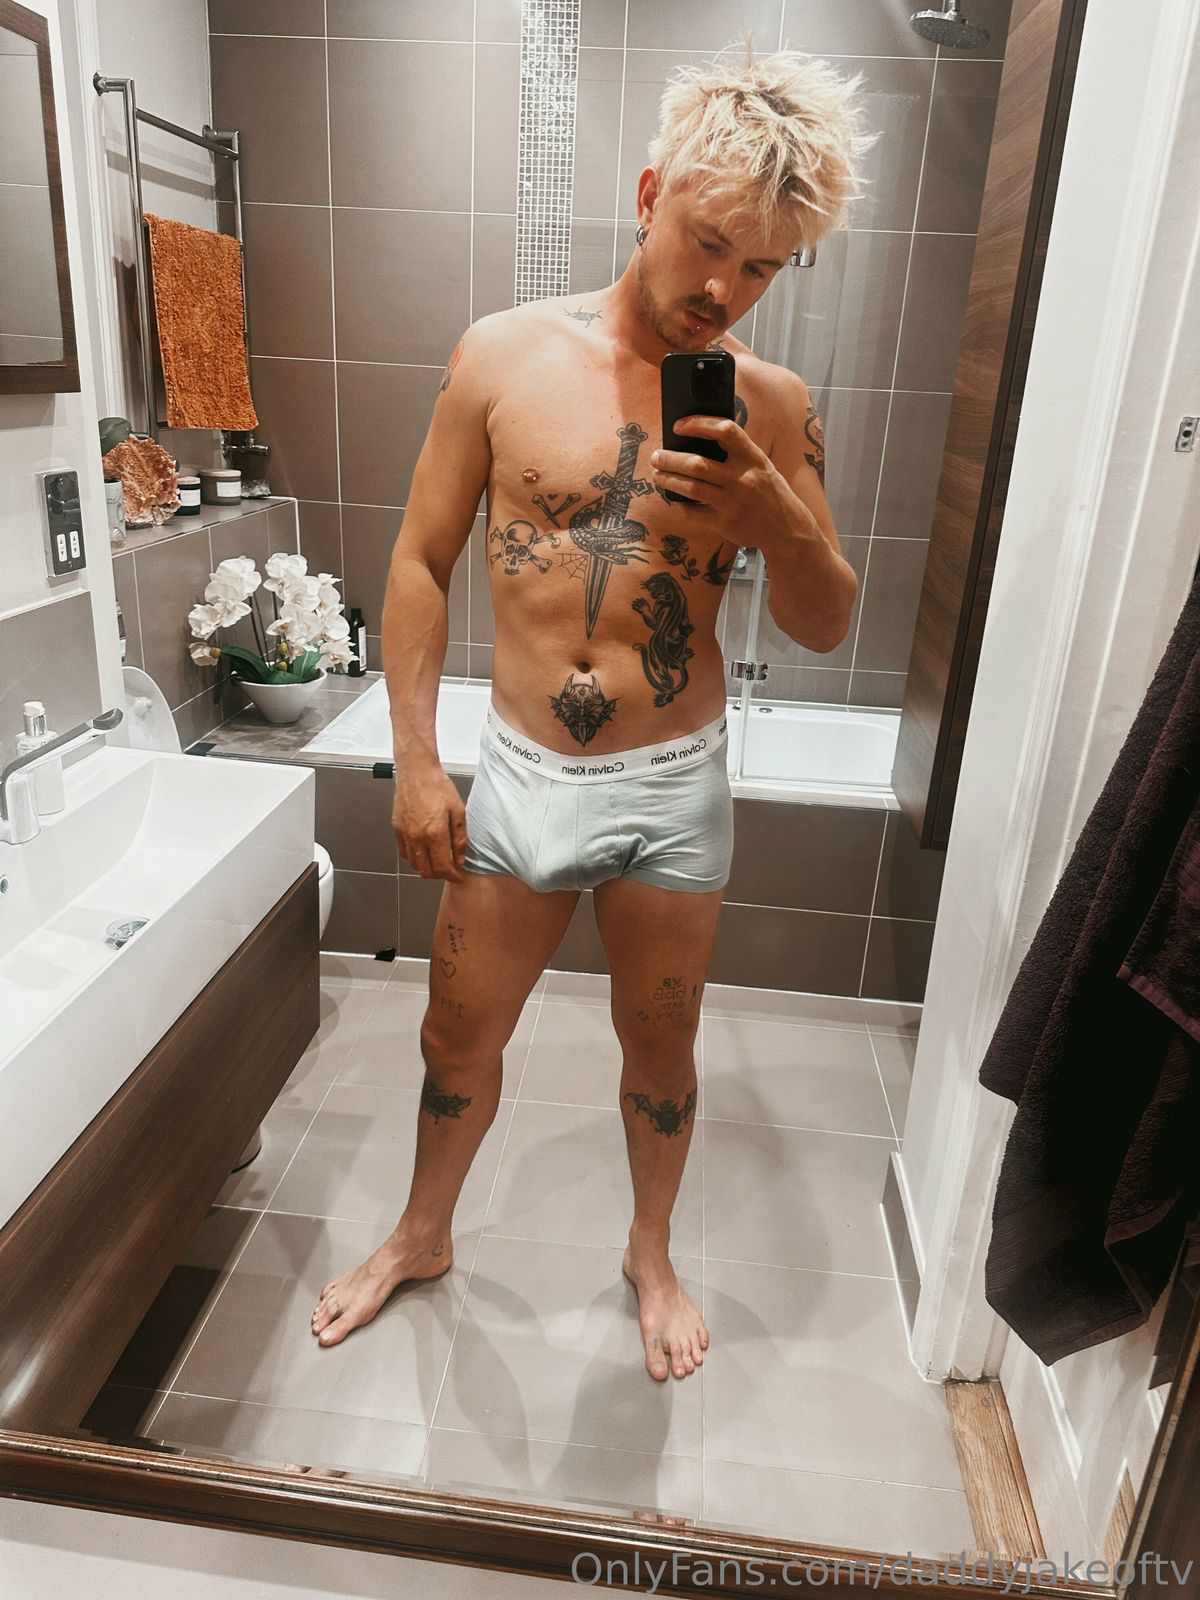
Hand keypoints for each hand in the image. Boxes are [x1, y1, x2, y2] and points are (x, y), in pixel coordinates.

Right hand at [393, 763, 468, 881]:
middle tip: (449, 871)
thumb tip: (460, 857)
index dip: (452, 876)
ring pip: (413, 864)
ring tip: (437, 861)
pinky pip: (404, 852)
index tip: (458, 876)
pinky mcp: (396, 828)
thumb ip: (460, 838)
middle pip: (426, 871)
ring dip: (426, 868)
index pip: (443, 867)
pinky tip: (424, 851)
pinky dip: (414, 857)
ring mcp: (404, 834)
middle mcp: (417, 837)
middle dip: (439, 875)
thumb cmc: (438, 786)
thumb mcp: (458, 811)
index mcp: (435, 833)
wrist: (416, 771)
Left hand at [651, 415, 819, 550]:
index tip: (679, 426)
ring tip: (657, 475)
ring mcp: (733, 503)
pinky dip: (679, 504)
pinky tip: (674, 498)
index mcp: (753, 458)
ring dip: (668, 479)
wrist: (787, 529)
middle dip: (670, 458)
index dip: (698, 424)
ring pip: (690, 488)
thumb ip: (737, 453)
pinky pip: (692, 512)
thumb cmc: (768, 492)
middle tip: (657, 456)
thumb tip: (695, 440)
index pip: (725, 431)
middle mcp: (743, 479)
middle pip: (697, 464)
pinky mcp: (725, 524)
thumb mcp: (761, 466)